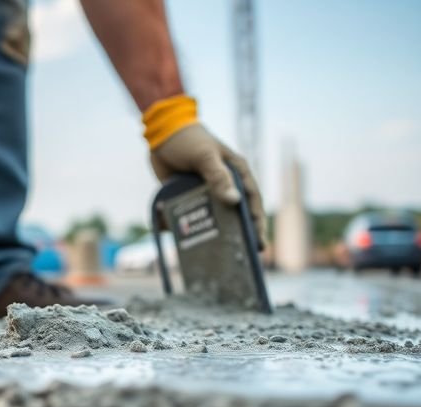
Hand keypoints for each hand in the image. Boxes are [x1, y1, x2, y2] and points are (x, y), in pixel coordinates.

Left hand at [145, 96, 266, 245]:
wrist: (161, 133)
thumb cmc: (189, 140)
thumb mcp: (205, 156)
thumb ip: (218, 177)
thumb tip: (234, 202)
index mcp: (236, 173)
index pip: (251, 202)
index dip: (257, 223)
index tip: (259, 244)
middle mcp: (223, 184)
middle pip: (234, 214)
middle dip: (237, 234)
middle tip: (241, 257)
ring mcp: (204, 192)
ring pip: (211, 217)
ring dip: (210, 233)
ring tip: (212, 255)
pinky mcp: (186, 196)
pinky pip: (189, 215)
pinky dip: (185, 226)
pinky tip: (181, 239)